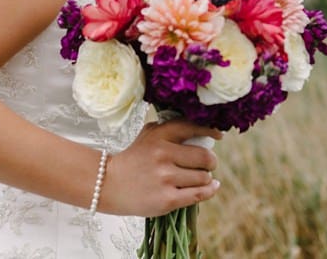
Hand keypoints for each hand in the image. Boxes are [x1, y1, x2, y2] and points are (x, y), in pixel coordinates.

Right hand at [98, 119, 222, 216]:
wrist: (109, 184)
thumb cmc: (134, 159)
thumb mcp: (148, 136)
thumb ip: (171, 130)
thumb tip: (202, 131)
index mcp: (158, 136)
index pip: (192, 128)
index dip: (210, 131)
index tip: (218, 136)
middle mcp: (162, 154)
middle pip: (204, 157)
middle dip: (210, 161)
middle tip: (208, 164)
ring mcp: (165, 178)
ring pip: (204, 177)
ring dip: (206, 178)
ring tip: (199, 178)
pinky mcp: (167, 199)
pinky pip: (199, 194)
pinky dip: (209, 191)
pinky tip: (211, 187)